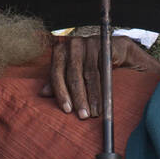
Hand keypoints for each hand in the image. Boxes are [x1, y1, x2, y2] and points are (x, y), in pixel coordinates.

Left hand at [42, 34, 159, 118]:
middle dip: (78, 97)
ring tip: (94, 113)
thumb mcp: (74, 75)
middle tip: (82, 115)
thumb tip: (43, 93)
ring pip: (88, 74)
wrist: (116, 53)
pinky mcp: (103, 44)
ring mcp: (88, 42)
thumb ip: (59, 82)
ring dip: (92, 96)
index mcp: (60, 50)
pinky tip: (104, 101)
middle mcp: (72, 44)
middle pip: (72, 74)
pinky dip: (103, 88)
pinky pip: (103, 70)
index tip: (66, 110)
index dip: (61, 92)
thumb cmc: (91, 66)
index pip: (56, 72)